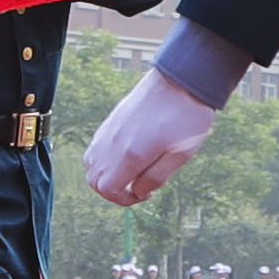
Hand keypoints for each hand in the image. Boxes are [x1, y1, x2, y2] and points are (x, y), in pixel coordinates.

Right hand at [79, 71, 214, 207]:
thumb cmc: (187, 117)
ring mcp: (108, 130)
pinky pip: (95, 147)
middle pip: (94, 180)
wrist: (181, 78)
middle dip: (114, 191)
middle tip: (138, 186)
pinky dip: (105, 159)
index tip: (146, 194)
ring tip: (132, 171)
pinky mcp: (111, 120)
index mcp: (130, 154)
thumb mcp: (181, 154)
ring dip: (107, 175)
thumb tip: (139, 192)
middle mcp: (112, 143)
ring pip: (91, 164)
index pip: (108, 190)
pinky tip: (129, 153)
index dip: (124, 200)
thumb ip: (157, 177)